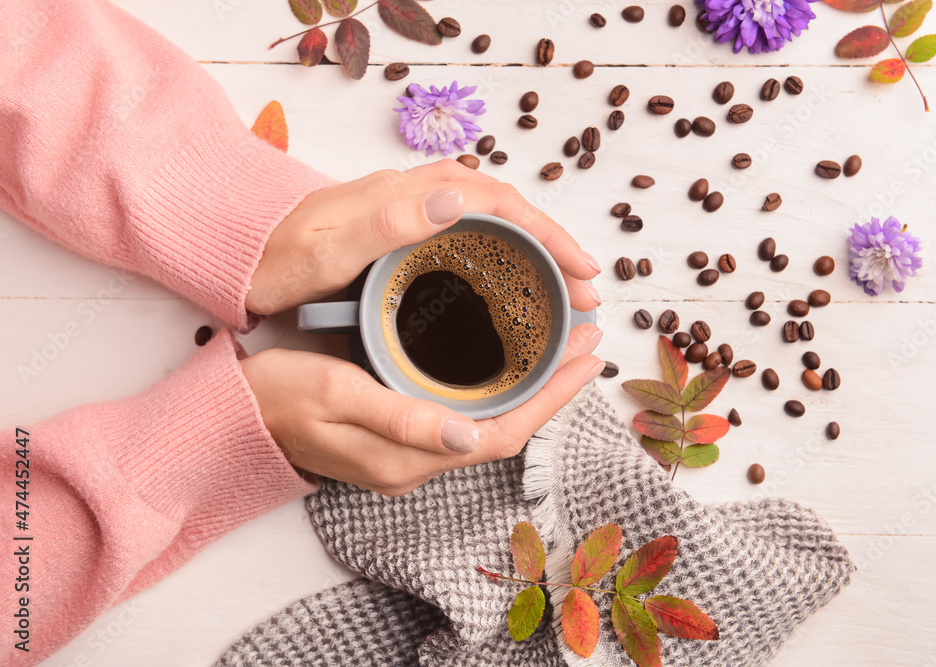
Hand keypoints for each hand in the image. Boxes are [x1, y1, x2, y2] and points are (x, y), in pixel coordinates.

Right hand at [240, 325, 603, 495]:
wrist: (234, 415)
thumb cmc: (278, 397)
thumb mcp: (335, 395)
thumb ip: (402, 419)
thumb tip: (468, 440)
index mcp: (409, 457)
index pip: (502, 434)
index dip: (551, 398)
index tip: (586, 355)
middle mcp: (418, 462)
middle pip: (507, 429)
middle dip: (554, 388)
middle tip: (589, 340)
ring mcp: (410, 452)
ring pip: (491, 423)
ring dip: (532, 387)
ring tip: (562, 345)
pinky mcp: (401, 435)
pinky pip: (467, 415)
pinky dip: (499, 388)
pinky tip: (508, 361)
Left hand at [246, 160, 601, 315]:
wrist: (235, 257)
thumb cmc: (273, 262)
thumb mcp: (324, 251)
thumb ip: (385, 224)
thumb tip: (455, 197)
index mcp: (401, 195)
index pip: (494, 200)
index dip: (544, 233)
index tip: (579, 269)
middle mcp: (410, 194)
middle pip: (503, 205)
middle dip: (553, 242)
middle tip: (587, 287)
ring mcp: (406, 209)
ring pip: (491, 216)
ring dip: (534, 245)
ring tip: (565, 285)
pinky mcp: (400, 226)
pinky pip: (469, 229)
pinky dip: (504, 249)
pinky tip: (514, 277)